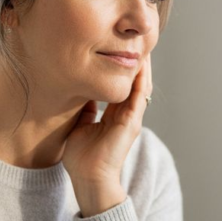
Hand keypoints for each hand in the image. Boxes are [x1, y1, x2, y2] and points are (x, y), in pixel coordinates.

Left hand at [63, 54, 152, 216]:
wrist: (89, 180)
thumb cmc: (81, 159)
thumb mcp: (80, 125)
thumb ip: (85, 109)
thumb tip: (81, 91)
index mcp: (116, 116)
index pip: (123, 86)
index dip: (124, 67)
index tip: (119, 48)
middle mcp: (127, 115)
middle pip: (136, 82)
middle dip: (136, 62)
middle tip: (134, 40)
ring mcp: (131, 119)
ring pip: (140, 86)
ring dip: (142, 66)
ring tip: (140, 46)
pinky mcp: (130, 123)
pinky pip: (137, 96)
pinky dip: (139, 80)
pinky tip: (139, 64)